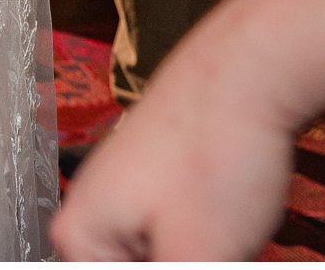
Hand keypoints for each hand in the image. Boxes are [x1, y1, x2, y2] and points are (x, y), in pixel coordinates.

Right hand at [49, 61, 295, 259]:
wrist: (246, 73)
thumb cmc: (212, 151)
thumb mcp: (198, 258)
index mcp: (78, 235)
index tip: (192, 255)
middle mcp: (90, 213)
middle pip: (130, 268)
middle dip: (183, 262)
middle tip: (216, 243)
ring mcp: (125, 195)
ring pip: (158, 259)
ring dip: (198, 257)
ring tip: (227, 237)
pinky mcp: (159, 184)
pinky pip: (175, 240)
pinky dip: (208, 248)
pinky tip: (234, 232)